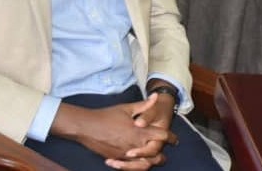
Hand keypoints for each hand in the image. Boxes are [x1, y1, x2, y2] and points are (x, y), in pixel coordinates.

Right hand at [51, 95, 176, 169]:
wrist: (86, 127)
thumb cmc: (107, 115)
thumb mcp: (127, 108)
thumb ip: (144, 105)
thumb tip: (156, 96)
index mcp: (139, 132)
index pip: (162, 136)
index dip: (171, 137)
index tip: (175, 139)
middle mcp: (134, 145)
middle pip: (156, 154)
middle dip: (163, 152)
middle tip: (166, 150)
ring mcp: (125, 154)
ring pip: (144, 165)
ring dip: (151, 162)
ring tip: (154, 158)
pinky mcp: (116, 159)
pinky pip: (130, 167)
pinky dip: (136, 165)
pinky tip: (138, 161)